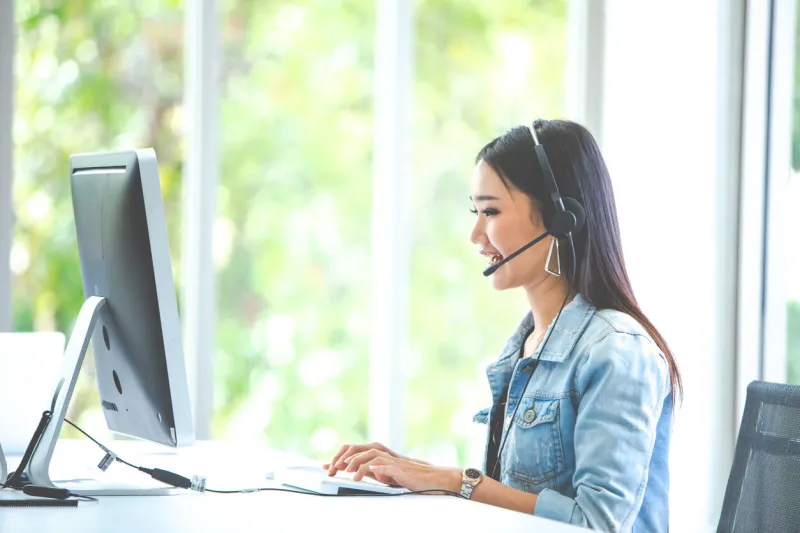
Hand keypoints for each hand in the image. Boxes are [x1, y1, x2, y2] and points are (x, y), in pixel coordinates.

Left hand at [345, 450, 461, 493]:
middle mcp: (381, 453)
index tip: (327, 467)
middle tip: (334, 470)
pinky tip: (366, 473)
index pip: (353, 449)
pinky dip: (374, 469)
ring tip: (348, 474)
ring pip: (370, 455)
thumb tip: (344, 470)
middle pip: (358, 449)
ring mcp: (390, 460)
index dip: (339, 456)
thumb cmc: (403, 476)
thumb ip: (362, 470)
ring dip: (357, 464)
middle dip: (343, 459)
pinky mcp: (398, 468)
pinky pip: (384, 466)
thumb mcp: (379, 473)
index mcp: (375, 453)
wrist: (426, 478)